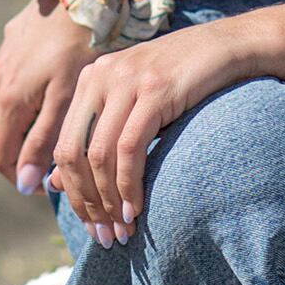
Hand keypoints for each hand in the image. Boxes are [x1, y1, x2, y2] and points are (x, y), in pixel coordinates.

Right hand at [0, 0, 97, 195]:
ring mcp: (4, 59)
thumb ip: (42, 141)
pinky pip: (17, 77)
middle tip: (61, 156)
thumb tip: (24, 184)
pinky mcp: (14, 39)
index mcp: (10, 102)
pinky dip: (32, 93)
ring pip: (11, 104)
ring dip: (29, 121)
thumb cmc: (79, 49)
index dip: (19, 178)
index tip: (46, 185)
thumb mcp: (65, 101)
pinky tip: (59, 83)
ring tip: (63, 121)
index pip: (0, 158)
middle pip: (5, 133)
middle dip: (26, 151)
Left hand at [53, 20, 254, 242]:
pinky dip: (129, 184)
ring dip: (108, 201)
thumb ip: (97, 139)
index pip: (63, 147)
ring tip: (122, 229)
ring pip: (98, 155)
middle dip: (86, 202)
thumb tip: (56, 184)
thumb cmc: (184, 82)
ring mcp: (125, 81)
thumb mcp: (135, 109)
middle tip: (104, 237)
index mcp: (89, 80)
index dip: (73, 193)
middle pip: (73, 153)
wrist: (229, 47)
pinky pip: (129, 148)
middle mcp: (99, 77)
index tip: (91, 226)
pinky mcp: (153, 90)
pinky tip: (137, 207)